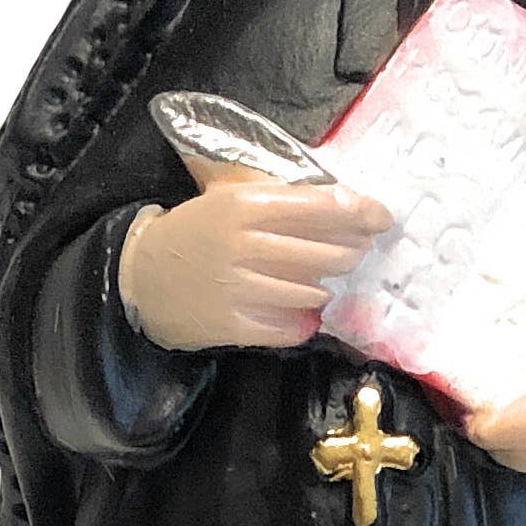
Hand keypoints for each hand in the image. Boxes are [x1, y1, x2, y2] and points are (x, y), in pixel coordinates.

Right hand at [119, 163, 389, 352]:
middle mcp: (244, 245)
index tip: (383, 218)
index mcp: (244, 205)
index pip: (321, 206)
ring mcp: (239, 288)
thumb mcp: (228, 197)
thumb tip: (345, 204)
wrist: (142, 277)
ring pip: (314, 292)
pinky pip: (291, 327)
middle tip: (357, 252)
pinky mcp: (234, 324)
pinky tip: (303, 312)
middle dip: (352, 253)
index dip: (362, 212)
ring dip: (326, 288)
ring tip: (324, 280)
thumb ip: (278, 199)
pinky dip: (304, 322)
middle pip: (327, 252)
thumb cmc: (194, 231)